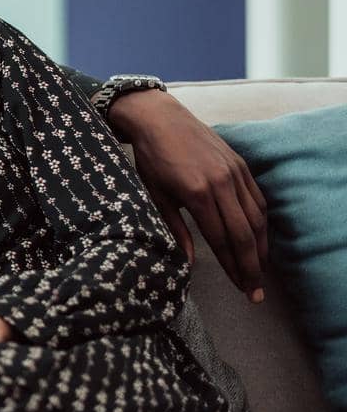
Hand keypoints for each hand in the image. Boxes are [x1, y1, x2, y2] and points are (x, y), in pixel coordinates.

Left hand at [108, 89, 268, 302]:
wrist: (159, 118)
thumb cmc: (151, 159)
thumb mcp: (155, 196)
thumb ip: (174, 230)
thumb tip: (188, 264)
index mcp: (198, 194)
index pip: (222, 239)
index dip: (233, 267)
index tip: (241, 289)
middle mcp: (222, 184)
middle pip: (245, 234)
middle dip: (252, 266)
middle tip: (255, 292)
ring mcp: (234, 173)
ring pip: (256, 218)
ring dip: (261, 248)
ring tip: (258, 271)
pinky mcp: (240, 165)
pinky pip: (258, 199)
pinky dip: (261, 222)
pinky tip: (259, 238)